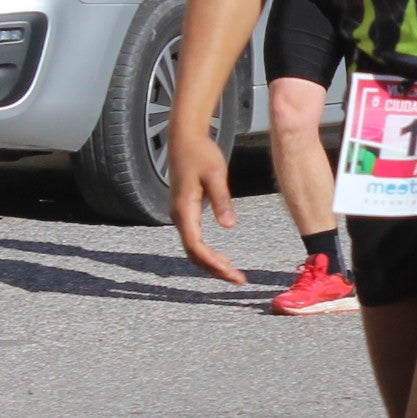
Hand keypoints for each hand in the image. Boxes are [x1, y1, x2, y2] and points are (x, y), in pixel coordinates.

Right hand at [169, 129, 244, 282]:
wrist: (185, 137)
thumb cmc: (201, 153)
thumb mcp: (215, 175)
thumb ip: (222, 200)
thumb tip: (229, 226)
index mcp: (184, 210)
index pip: (196, 247)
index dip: (214, 264)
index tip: (233, 274)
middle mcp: (178, 216)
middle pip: (193, 254)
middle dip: (215, 270)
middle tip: (238, 279)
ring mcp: (179, 215)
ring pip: (193, 249)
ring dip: (211, 263)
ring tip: (233, 273)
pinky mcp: (184, 212)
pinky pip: (194, 240)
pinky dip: (207, 253)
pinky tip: (223, 258)